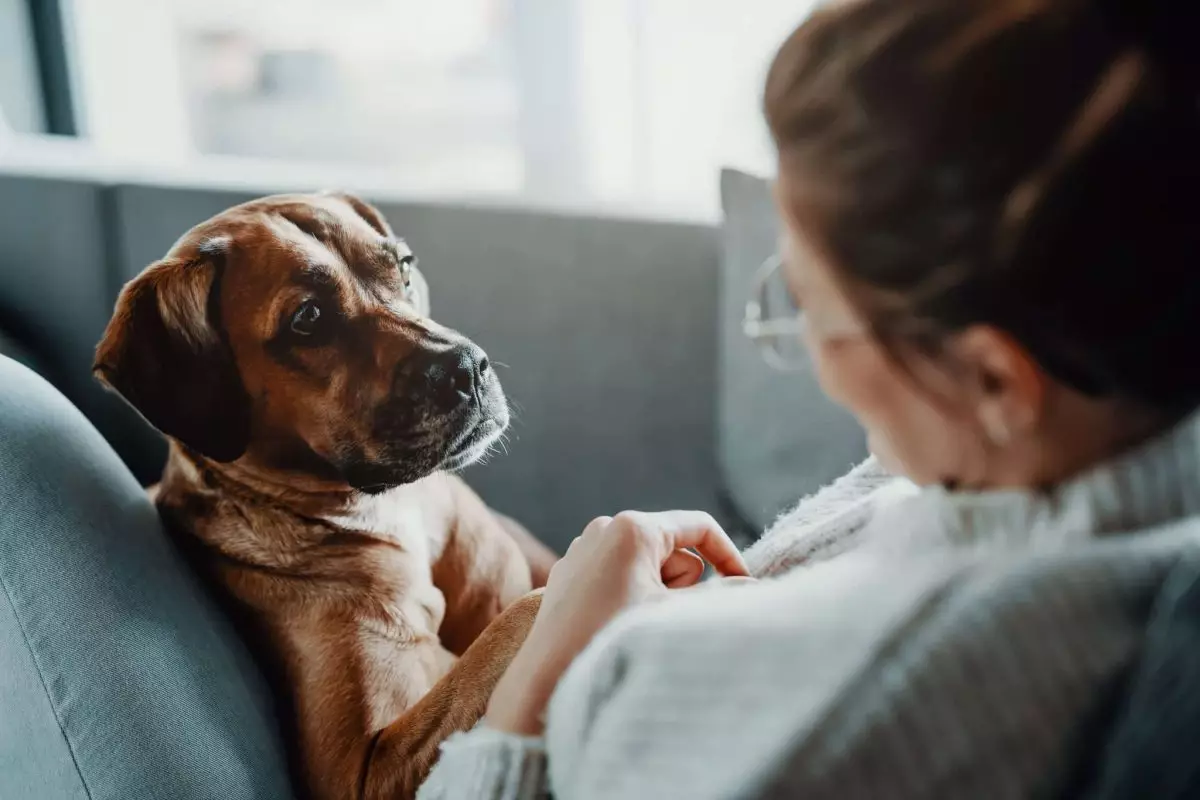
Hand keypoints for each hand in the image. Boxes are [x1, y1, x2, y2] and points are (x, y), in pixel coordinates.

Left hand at [485, 511, 747, 734]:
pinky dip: (627, 594)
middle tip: (662, 614)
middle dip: (680, 581)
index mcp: (634, 527)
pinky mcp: (569, 571)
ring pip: (646, 563)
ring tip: (634, 622)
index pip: (698, 526)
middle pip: (672, 548)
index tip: (742, 585)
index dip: (727, 555)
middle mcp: (605, 526)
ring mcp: (583, 547)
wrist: (549, 676)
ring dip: (655, 590)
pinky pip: (616, 574)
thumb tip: (755, 586)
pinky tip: (611, 622)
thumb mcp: (673, 614)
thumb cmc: (612, 639)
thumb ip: (721, 595)